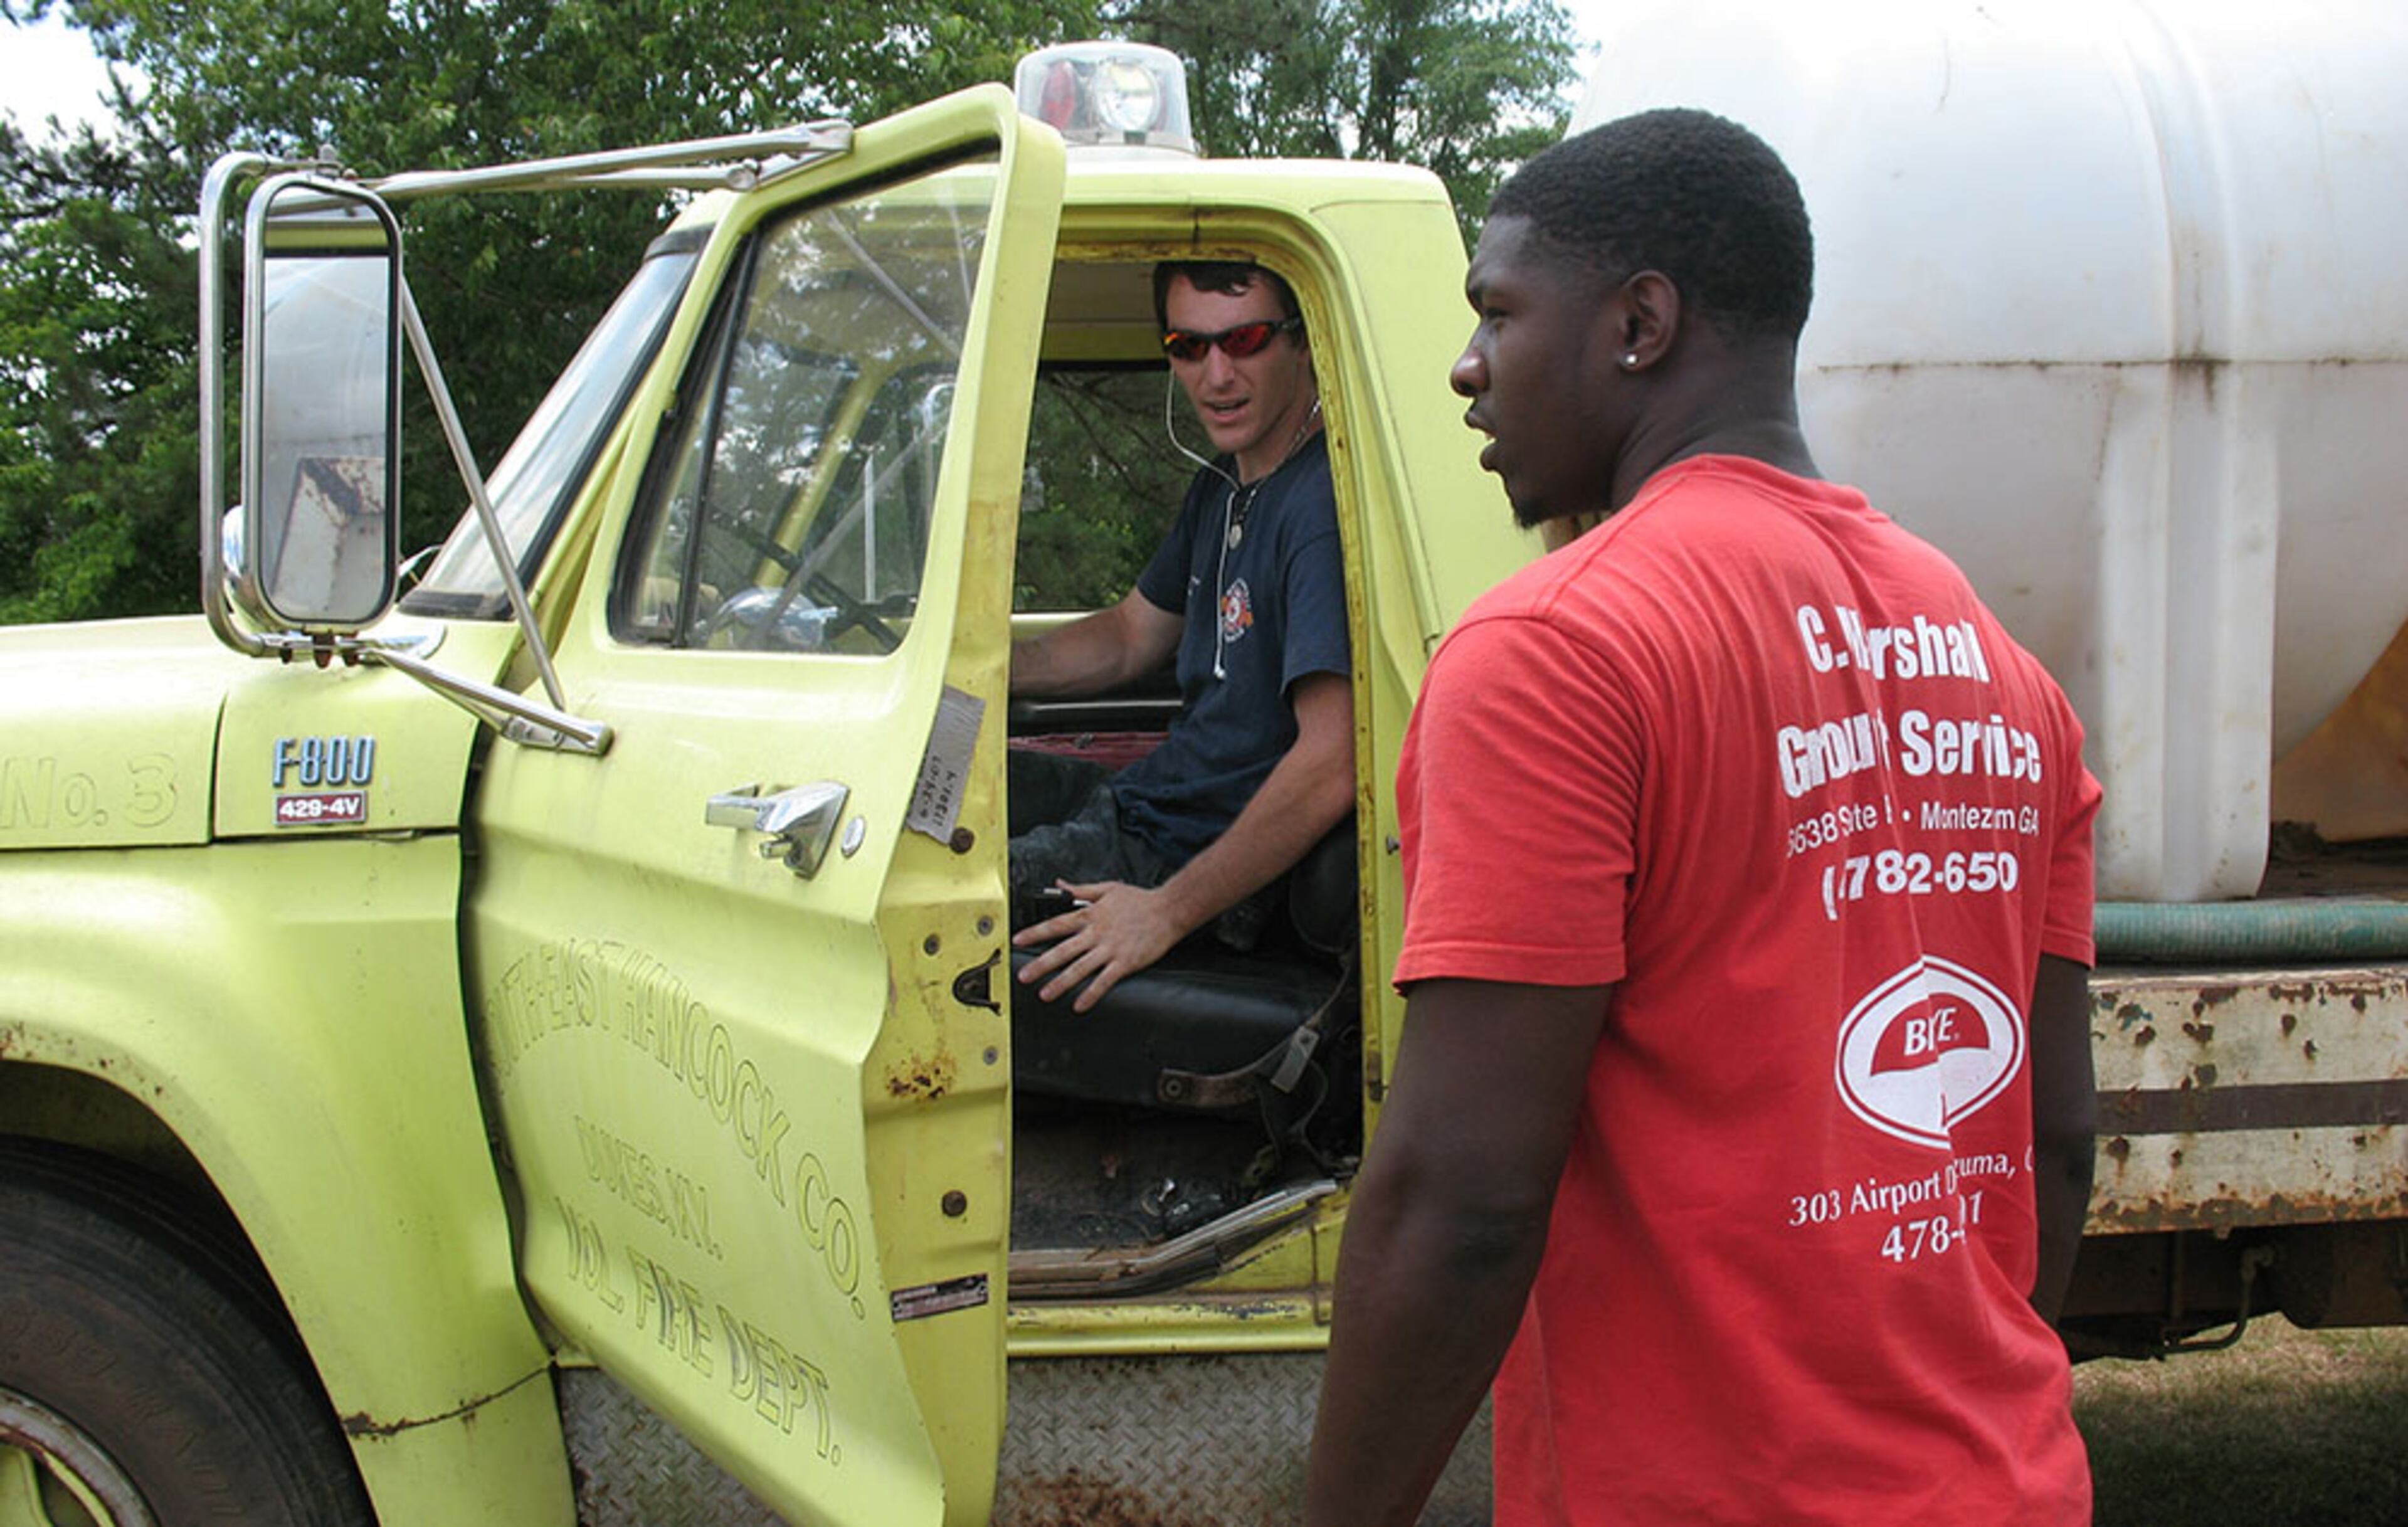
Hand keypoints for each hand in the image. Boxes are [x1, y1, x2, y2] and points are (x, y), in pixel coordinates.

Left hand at [1012, 879, 1186, 1011]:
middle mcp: (1097, 933)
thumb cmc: (1140, 899)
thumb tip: (1060, 884)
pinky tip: (1079, 1005)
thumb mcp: (1108, 888)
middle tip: (1024, 976)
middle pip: (1063, 950)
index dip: (1035, 933)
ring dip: (1061, 983)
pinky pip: (1104, 981)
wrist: (1169, 909)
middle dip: (1041, 964)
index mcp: (1091, 915)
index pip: (1056, 925)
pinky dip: (1091, 994)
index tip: (1018, 941)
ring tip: (1045, 995)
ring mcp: (1111, 949)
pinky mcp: (1126, 962)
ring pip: (1080, 968)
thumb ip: (1081, 890)